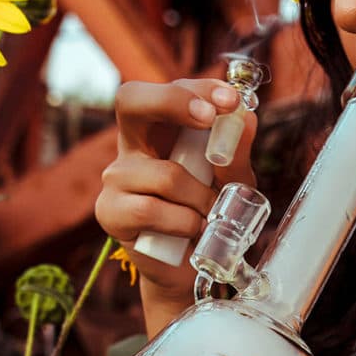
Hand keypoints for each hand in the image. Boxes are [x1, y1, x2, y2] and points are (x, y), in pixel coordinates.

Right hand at [96, 79, 257, 328]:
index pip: (170, 90)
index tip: (229, 101)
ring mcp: (116, 176)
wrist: (190, 267)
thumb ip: (236, 154)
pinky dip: (182, 223)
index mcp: (161, 129)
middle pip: (130, 99)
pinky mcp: (109, 210)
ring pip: (166, 174)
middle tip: (209, 117)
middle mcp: (132, 145)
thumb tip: (245, 118)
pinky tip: (189, 232)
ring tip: (210, 215)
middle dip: (173, 102)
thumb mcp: (233, 182)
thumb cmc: (208, 214)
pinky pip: (151, 209)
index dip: (197, 88)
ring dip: (201, 198)